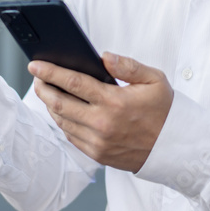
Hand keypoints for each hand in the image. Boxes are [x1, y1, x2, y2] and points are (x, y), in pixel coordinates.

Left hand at [30, 52, 173, 171]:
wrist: (174, 147)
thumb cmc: (164, 111)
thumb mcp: (154, 80)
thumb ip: (128, 66)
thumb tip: (104, 56)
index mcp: (115, 102)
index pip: (73, 83)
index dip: (50, 72)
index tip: (35, 65)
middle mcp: (102, 123)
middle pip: (59, 103)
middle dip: (43, 88)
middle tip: (37, 77)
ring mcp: (98, 142)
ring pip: (61, 121)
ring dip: (50, 105)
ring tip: (47, 91)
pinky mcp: (97, 154)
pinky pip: (70, 136)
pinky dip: (62, 121)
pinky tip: (62, 110)